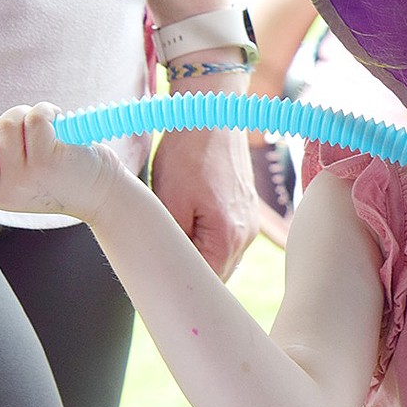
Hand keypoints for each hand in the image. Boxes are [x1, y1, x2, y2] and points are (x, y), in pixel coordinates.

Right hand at [0, 103, 123, 222]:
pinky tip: (58, 121)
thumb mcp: (20, 177)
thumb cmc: (62, 175)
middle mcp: (3, 191)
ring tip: (43, 124)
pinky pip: (33, 119)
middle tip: (1, 124)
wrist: (104, 193)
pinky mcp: (48, 161)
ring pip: (3, 125)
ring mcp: (24, 177)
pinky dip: (46, 111)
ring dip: (23, 113)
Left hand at [150, 126, 258, 281]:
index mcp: (229, 237)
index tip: (158, 288)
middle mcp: (248, 235)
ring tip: (169, 242)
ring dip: (198, 256)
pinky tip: (186, 224)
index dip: (182, 289)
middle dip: (190, 275)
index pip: (206, 284)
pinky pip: (227, 239)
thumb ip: (171, 245)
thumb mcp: (167, 203)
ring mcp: (250, 222)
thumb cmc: (186, 155)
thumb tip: (166, 271)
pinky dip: (207, 240)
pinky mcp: (246, 210)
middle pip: (217, 274)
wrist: (210, 117)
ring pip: (221, 257)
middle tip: (156, 269)